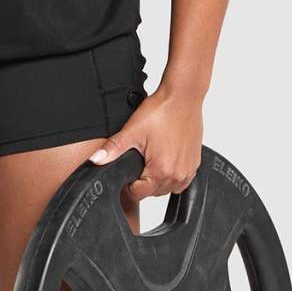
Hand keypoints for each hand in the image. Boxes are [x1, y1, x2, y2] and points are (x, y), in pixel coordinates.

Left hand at [88, 83, 202, 202]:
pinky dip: (171, 176)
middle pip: (153, 192)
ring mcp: (188, 170)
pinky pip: (181, 181)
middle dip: (142, 182)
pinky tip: (165, 159)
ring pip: (168, 188)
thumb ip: (113, 148)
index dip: (128, 187)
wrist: (183, 97)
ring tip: (151, 160)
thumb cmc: (162, 111)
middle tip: (137, 162)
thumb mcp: (132, 131)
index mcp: (161, 170)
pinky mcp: (195, 164)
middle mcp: (177, 174)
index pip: (139, 193)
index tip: (126, 174)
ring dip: (157, 180)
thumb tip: (96, 160)